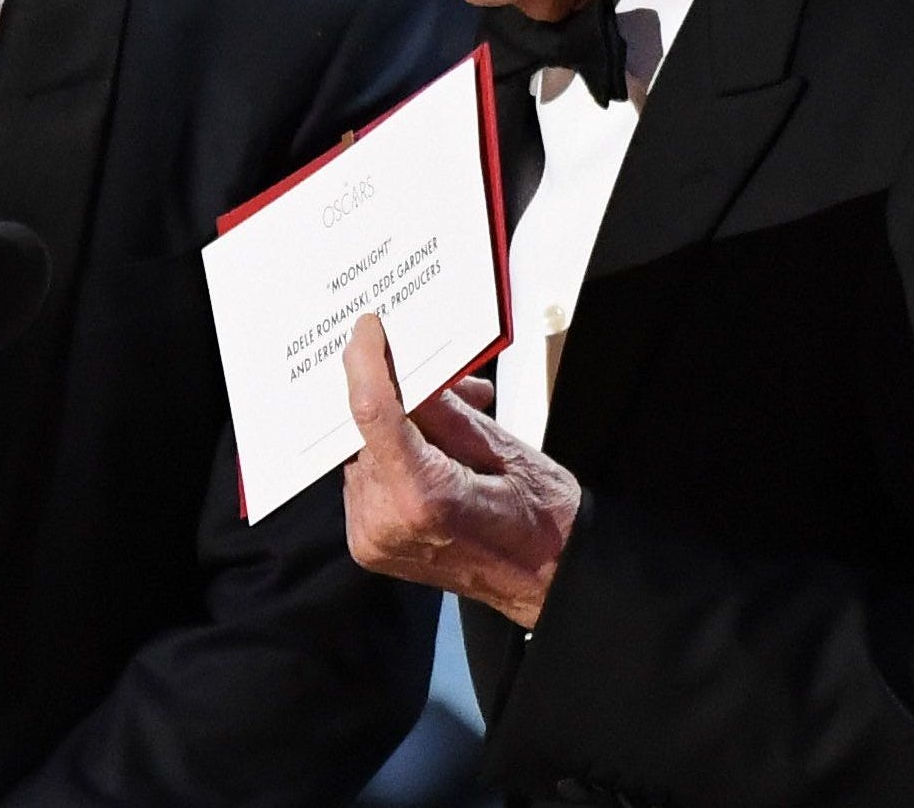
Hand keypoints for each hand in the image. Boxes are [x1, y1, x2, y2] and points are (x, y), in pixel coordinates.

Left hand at [342, 313, 579, 628]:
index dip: (366, 362)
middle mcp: (385, 522)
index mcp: (422, 498)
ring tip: (461, 415)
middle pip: (365, 430)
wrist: (548, 584)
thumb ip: (443, 406)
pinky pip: (367, 474)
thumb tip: (404, 363)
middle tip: (452, 383)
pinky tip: (438, 448)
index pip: (372, 413)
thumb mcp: (502, 447)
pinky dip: (394, 452)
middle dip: (400, 394)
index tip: (368, 328)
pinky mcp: (369, 544)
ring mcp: (372, 538)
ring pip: (364, 449)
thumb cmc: (541, 519)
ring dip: (402, 424)